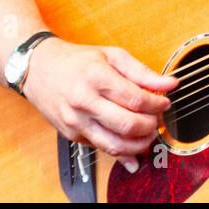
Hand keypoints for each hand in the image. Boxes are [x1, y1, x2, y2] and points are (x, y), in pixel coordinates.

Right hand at [21, 39, 177, 172]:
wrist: (38, 68)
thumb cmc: (77, 60)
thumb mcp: (112, 56)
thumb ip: (142, 72)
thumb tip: (170, 84)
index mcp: (96, 77)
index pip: (136, 98)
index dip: (157, 104)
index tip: (165, 102)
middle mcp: (84, 101)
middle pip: (128, 124)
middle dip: (151, 126)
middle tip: (157, 119)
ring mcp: (76, 121)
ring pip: (115, 144)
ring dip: (139, 144)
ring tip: (148, 134)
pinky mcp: (72, 135)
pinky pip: (101, 149)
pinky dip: (122, 152)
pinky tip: (133, 148)